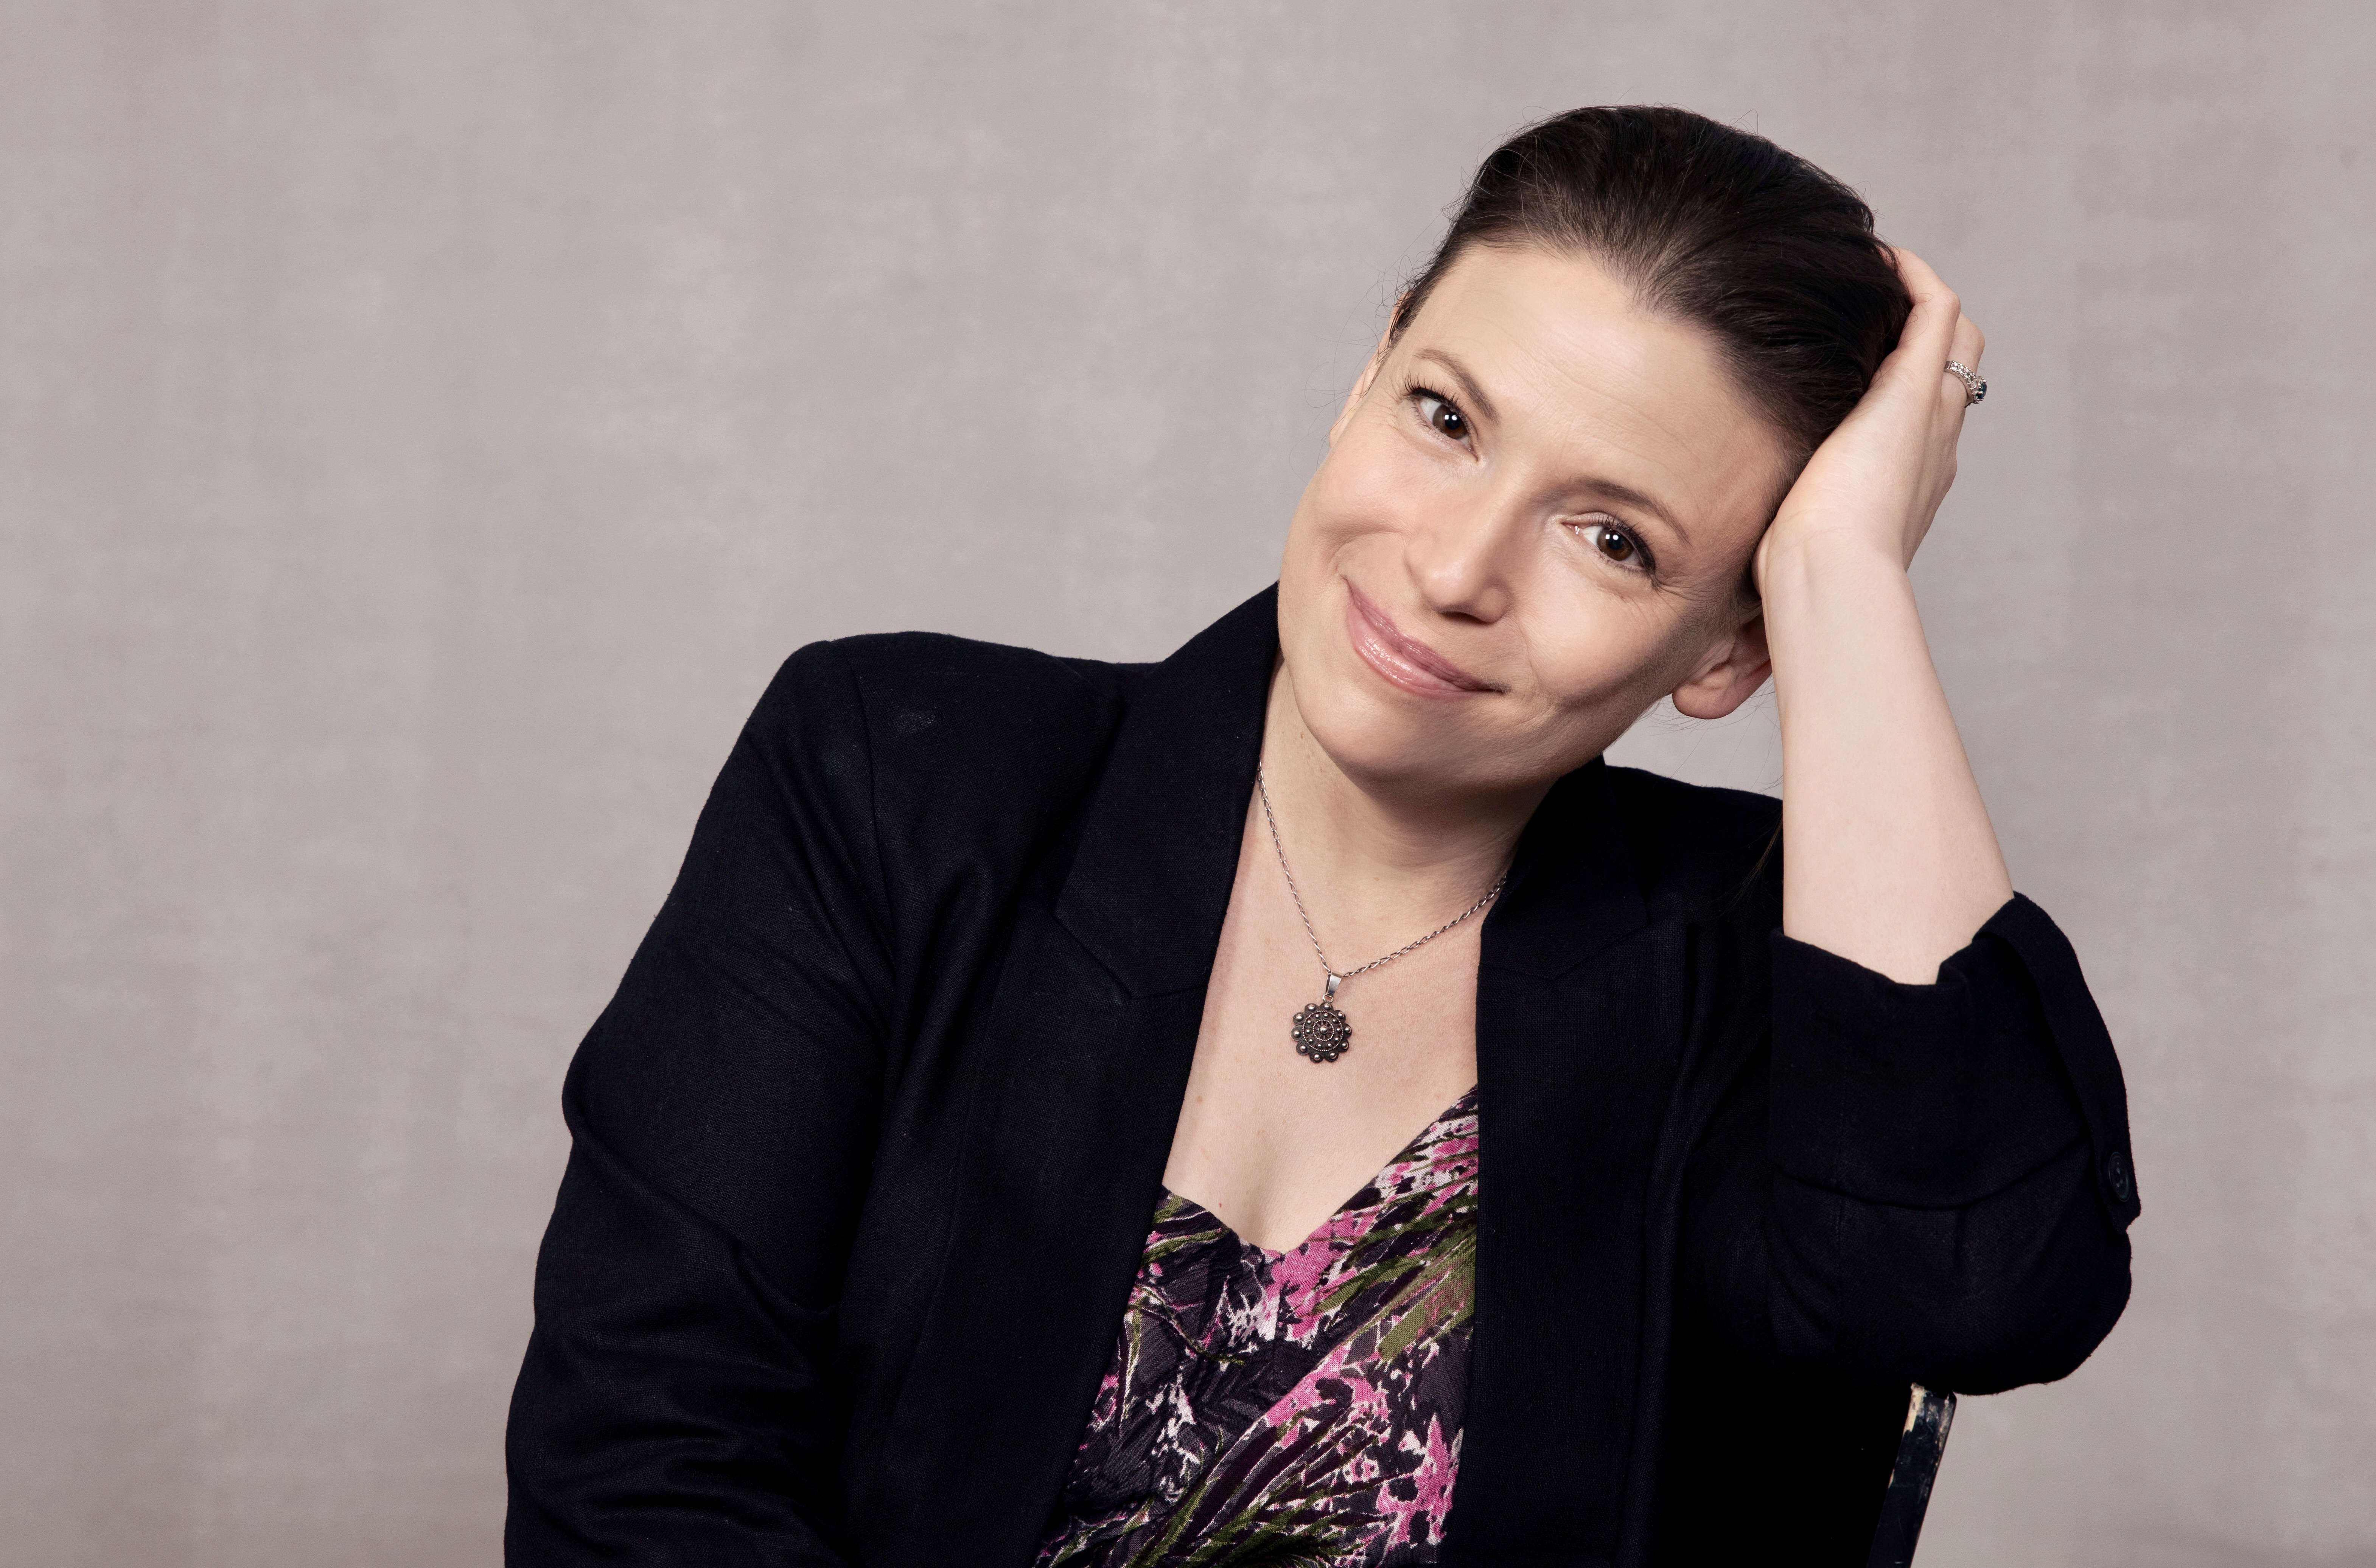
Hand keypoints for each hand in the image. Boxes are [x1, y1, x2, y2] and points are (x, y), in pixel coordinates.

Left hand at [1754, 247, 1983, 587]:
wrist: (1831, 580)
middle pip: (1946, 372)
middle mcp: (1930, 446)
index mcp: (1906, 485)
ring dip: (1916, 297)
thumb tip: (1695, 689)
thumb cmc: (1806, 594)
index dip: (1894, 388)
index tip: (1854, 363)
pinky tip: (1875, 256)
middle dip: (1913, 335)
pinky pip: (1935, 308)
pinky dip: (1913, 277)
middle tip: (1865, 306)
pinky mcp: (1914, 387)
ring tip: (1870, 270)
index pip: (1916, 424)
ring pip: (1952, 335)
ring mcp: (1928, 415)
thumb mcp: (1783, 575)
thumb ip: (1754, 591)